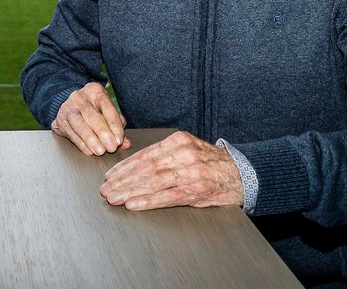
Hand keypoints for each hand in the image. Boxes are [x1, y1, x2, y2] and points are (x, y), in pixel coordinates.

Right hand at [51, 82, 131, 155]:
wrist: (69, 105)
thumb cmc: (93, 108)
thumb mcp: (106, 110)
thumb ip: (117, 125)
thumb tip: (126, 143)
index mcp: (95, 91)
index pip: (107, 107)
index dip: (114, 125)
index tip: (119, 140)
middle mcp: (80, 97)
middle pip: (92, 116)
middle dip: (103, 133)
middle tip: (111, 147)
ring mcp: (68, 108)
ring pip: (79, 124)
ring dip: (91, 139)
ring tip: (100, 151)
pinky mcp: (60, 120)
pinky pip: (72, 133)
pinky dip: (82, 144)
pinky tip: (90, 151)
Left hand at [100, 130, 243, 210]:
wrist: (241, 173)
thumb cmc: (211, 162)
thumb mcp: (188, 148)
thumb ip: (165, 154)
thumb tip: (135, 164)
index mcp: (178, 141)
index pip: (145, 154)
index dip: (125, 166)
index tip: (110, 175)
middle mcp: (183, 154)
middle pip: (145, 168)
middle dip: (122, 180)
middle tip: (106, 189)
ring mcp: (189, 173)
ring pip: (152, 182)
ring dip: (129, 192)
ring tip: (114, 198)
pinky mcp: (195, 191)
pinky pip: (166, 197)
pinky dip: (147, 201)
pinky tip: (133, 204)